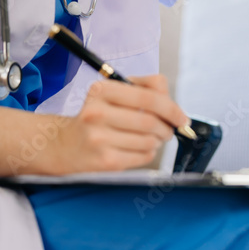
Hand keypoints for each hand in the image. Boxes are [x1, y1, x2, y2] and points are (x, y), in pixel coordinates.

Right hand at [51, 75, 187, 173]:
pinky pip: (143, 156)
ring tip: (149, 138)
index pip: (148, 97)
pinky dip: (148, 153)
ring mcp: (99, 138)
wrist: (66, 144)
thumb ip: (147, 88)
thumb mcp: (115, 93)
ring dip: (157, 141)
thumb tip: (174, 107)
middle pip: (151, 121)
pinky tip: (137, 148)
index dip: (172, 109)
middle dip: (167, 128)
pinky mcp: (105, 161)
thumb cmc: (99, 117)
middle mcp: (97, 113)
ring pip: (150, 141)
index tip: (182, 118)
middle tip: (168, 130)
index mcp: (102, 90)